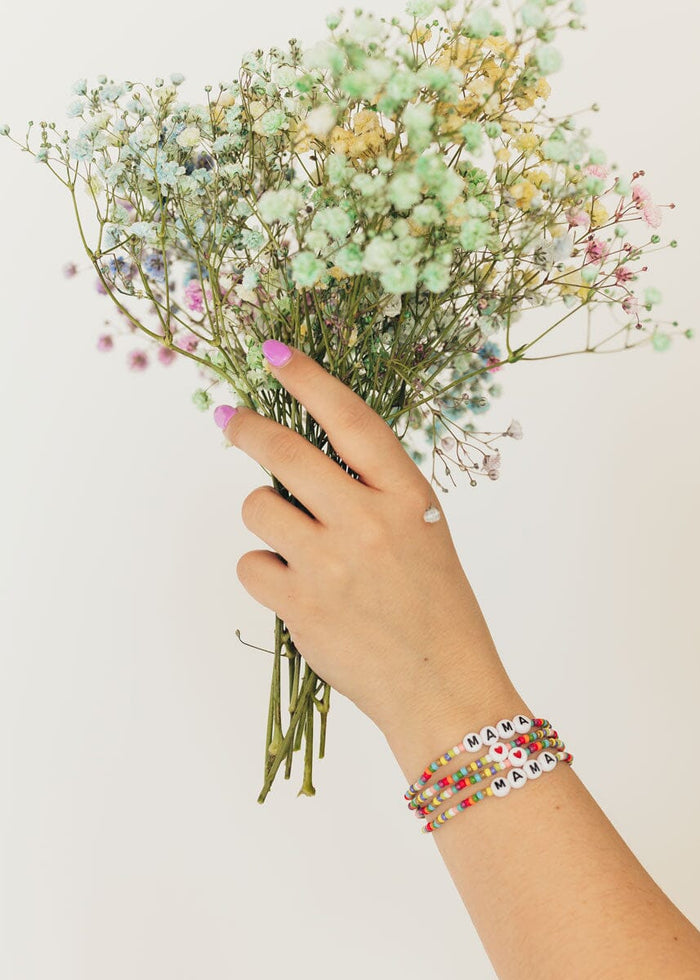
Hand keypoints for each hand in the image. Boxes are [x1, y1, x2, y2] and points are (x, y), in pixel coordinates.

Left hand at [216, 341, 512, 739]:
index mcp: (406, 494)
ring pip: (257, 507)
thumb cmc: (435, 606)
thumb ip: (372, 491)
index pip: (350, 418)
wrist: (442, 686)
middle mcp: (368, 520)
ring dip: (266, 519)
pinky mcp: (300, 605)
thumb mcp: (421, 530)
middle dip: (246, 429)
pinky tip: (298, 591)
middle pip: (284, 452)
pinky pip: (250, 564)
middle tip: (230, 421)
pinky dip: (265, 572)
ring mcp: (330, 563)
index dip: (307, 378)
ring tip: (299, 548)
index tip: (273, 354)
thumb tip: (303, 459)